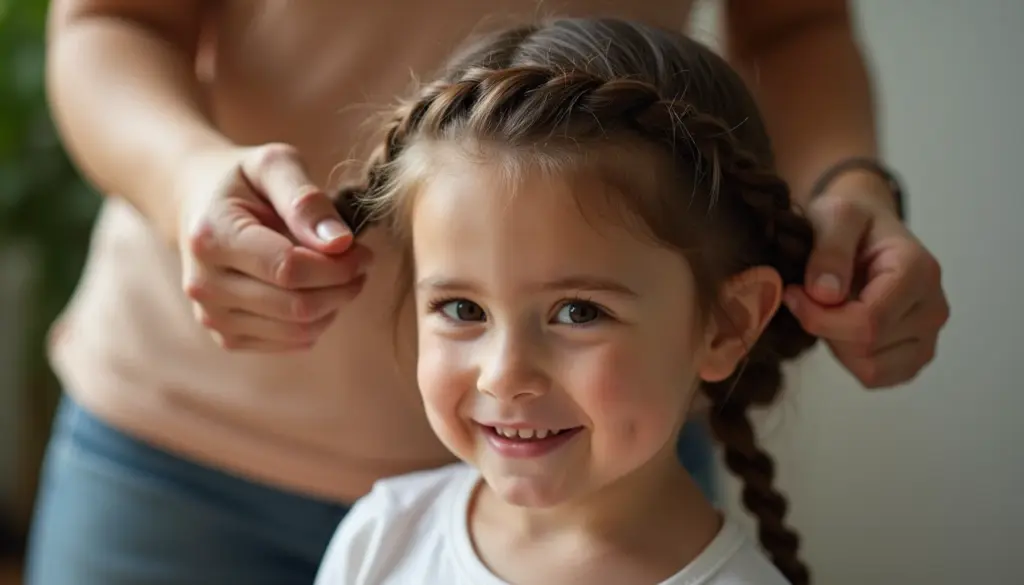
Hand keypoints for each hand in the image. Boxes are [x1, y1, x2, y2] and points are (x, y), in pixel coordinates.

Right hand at [176, 143, 372, 350]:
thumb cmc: (244, 182)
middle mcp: (204, 285)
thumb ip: (306, 200)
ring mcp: (212, 317)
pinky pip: (292, 343)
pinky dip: (318, 320)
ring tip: (342, 274)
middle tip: (361, 262)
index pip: (289, 269)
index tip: (363, 250)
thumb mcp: (273, 165)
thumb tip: (341, 243)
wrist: (199, 206)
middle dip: (343, 287)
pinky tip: (318, 290)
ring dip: (335, 305)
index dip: (338, 266)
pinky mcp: (227, 337)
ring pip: (299, 331)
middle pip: (297, 306)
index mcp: (211, 237)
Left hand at [783, 173, 949, 387]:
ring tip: (833, 309)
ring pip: (870, 369)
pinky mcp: (916, 356)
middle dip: (826, 327)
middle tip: (811, 297)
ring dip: (838, 344)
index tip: (793, 293)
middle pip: (866, 347)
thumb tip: (825, 293)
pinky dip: (851, 358)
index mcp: (919, 271)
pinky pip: (877, 377)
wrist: (865, 228)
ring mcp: (929, 337)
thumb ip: (829, 249)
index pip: (868, 322)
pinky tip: (843, 327)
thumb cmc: (850, 220)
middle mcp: (933, 308)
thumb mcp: (834, 215)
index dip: (819, 316)